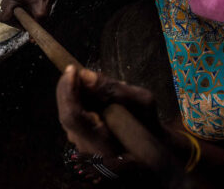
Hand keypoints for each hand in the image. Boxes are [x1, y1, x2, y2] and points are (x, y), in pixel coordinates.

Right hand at [0, 0, 55, 26]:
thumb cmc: (44, 0)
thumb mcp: (41, 16)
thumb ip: (35, 28)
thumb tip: (32, 42)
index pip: (5, 17)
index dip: (14, 25)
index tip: (24, 26)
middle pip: (2, 15)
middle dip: (12, 23)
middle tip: (23, 24)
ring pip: (3, 13)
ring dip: (12, 19)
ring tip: (24, 20)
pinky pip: (6, 9)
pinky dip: (13, 15)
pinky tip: (23, 15)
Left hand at [57, 66, 168, 180]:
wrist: (157, 154)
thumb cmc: (152, 126)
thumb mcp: (143, 102)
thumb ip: (114, 89)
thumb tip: (86, 75)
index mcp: (104, 145)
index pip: (72, 116)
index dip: (68, 90)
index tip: (73, 70)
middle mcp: (88, 150)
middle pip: (66, 115)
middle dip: (68, 89)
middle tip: (74, 70)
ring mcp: (83, 149)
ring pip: (68, 115)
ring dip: (72, 95)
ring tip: (81, 79)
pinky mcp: (83, 143)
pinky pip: (74, 118)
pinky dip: (77, 102)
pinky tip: (86, 93)